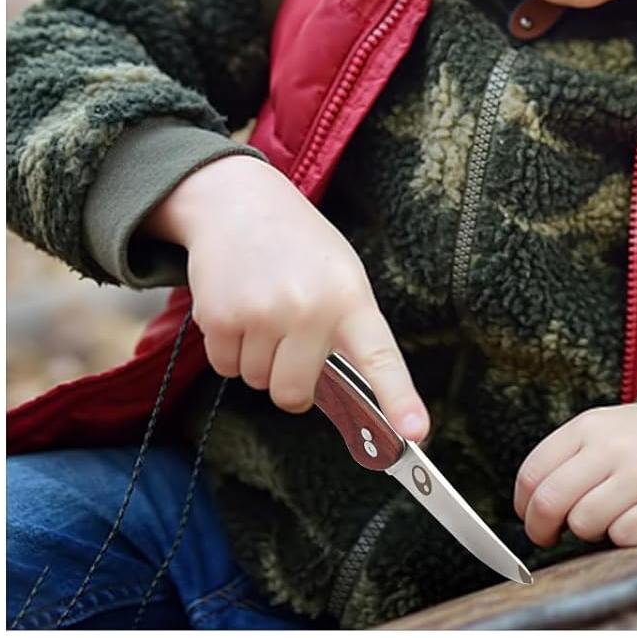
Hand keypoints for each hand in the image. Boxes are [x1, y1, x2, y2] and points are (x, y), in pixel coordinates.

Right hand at [145, 154, 428, 439]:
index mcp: (352, 298)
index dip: (399, 399)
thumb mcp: (340, 277)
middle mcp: (310, 308)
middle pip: (294, 394)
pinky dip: (229, 349)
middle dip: (290, 382)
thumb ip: (346, 333)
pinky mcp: (220, 317)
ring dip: (258, 359)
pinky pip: (225, 367)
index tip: (416, 433)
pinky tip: (238, 307)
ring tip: (264, 309)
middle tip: (291, 340)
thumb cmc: (301, 250)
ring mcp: (263, 314)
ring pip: (257, 382)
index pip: (380, 357)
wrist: (241, 203)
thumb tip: (347, 404)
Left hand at [514, 401, 636, 548]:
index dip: (523, 506)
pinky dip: (624, 536)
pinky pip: (624, 537)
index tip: (531, 516)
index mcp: (589, 426)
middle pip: (549, 503)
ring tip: (607, 515)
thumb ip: (564, 459)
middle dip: (541, 529)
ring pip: (584, 524)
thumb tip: (529, 508)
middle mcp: (614, 447)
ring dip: (589, 530)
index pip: (532, 474)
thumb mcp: (602, 430)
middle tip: (551, 535)